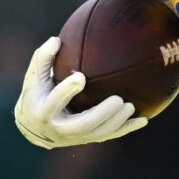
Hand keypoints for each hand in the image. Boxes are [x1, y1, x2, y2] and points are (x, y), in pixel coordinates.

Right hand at [13, 35, 147, 148]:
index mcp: (44, 111)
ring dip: (116, 121)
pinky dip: (126, 129)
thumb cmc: (36, 95)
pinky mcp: (87, 139)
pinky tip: (144, 120)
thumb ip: (43, 58)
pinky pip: (109, 135)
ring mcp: (75, 137)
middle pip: (83, 124)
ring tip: (130, 105)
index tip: (81, 77)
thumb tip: (56, 39)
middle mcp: (60, 128)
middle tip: (118, 99)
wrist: (35, 127)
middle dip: (102, 113)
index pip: (55, 102)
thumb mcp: (34, 77)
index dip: (67, 91)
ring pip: (99, 133)